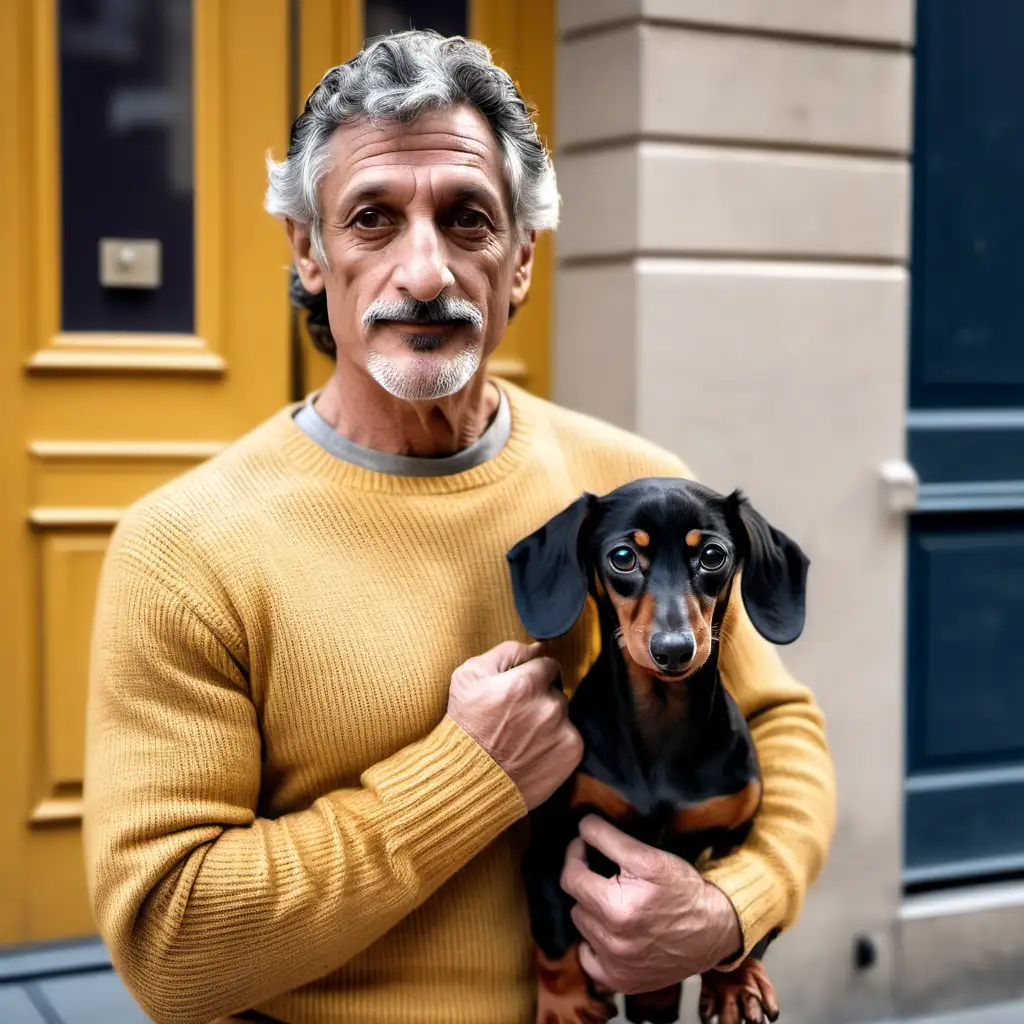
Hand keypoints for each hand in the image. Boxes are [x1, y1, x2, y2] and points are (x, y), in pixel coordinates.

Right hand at [447, 641, 582, 809]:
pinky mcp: (572, 752)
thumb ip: (505, 653)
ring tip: (522, 737)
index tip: (519, 690)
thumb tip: (536, 647)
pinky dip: (555, 741)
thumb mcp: (468, 677)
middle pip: (555, 689)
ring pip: (562, 713)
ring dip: (547, 719)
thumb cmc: (465, 727)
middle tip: (515, 717)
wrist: (469, 781)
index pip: (547, 663)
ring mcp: (563, 730)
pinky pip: (569, 735)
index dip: (532, 674)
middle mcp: (550, 705)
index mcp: (526, 682)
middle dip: (539, 698)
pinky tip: (532, 751)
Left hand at [560, 815, 741, 993]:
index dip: (575, 854)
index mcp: (616, 908)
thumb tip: (582, 827)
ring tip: (616, 900)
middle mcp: (613, 942)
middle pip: (575, 901)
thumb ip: (608, 839)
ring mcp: (615, 965)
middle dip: (586, 881)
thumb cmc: (683, 890)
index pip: (571, 876)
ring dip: (592, 910)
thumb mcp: (649, 856)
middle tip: (602, 870)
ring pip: (582, 926)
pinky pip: (588, 958)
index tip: (583, 845)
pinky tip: (612, 930)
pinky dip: (594, 943)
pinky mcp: (620, 981)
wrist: (714, 929)